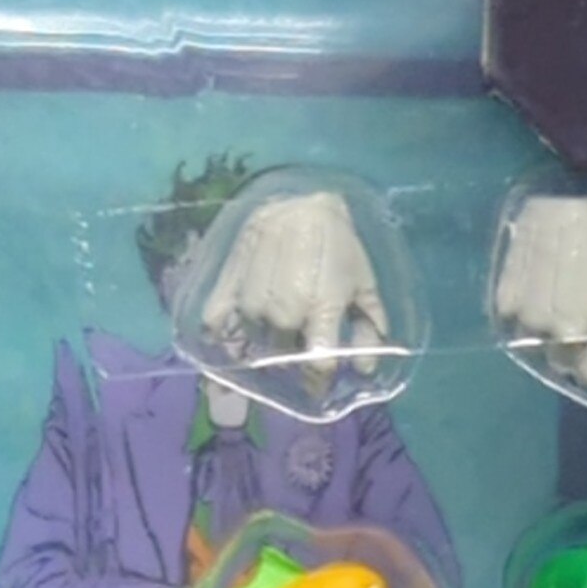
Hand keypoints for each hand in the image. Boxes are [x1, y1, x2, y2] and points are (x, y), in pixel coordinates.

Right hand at [198, 189, 388, 390]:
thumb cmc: (340, 245)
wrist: (304, 200)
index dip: (319, 382)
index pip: (317, 364)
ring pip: (250, 339)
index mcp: (322, 308)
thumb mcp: (364, 283)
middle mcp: (285, 308)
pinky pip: (217, 319)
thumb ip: (369, 326)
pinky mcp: (230, 280)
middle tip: (292, 355)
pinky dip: (221, 333)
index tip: (318, 386)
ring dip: (259, 345)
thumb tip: (365, 370)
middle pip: (281, 355)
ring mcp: (253, 296)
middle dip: (289, 360)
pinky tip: (230, 336)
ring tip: (267, 339)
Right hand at [492, 195, 586, 392]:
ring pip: (533, 339)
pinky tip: (533, 278)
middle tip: (576, 309)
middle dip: (568, 344)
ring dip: (542, 324)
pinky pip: (512, 315)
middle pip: (558, 360)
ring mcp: (526, 316)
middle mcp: (554, 332)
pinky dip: (521, 304)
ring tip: (554, 288)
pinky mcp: (505, 296)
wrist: (570, 198)